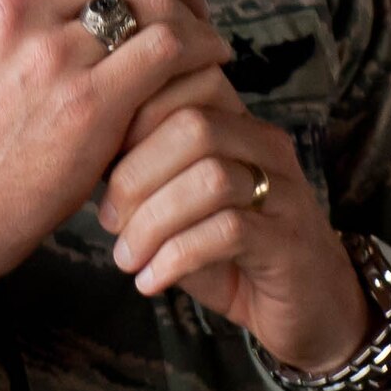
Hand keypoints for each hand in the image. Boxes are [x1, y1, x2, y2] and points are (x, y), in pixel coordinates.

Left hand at [97, 66, 371, 373]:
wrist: (308, 306)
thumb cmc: (230, 252)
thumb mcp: (178, 205)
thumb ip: (142, 174)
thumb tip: (82, 159)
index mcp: (235, 122)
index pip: (181, 84)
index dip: (129, 120)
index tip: (95, 167)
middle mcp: (265, 145)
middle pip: (193, 126)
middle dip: (136, 173)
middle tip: (108, 219)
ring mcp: (283, 190)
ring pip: (210, 178)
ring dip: (153, 221)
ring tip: (127, 257)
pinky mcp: (290, 240)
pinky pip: (229, 231)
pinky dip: (177, 256)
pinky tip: (152, 280)